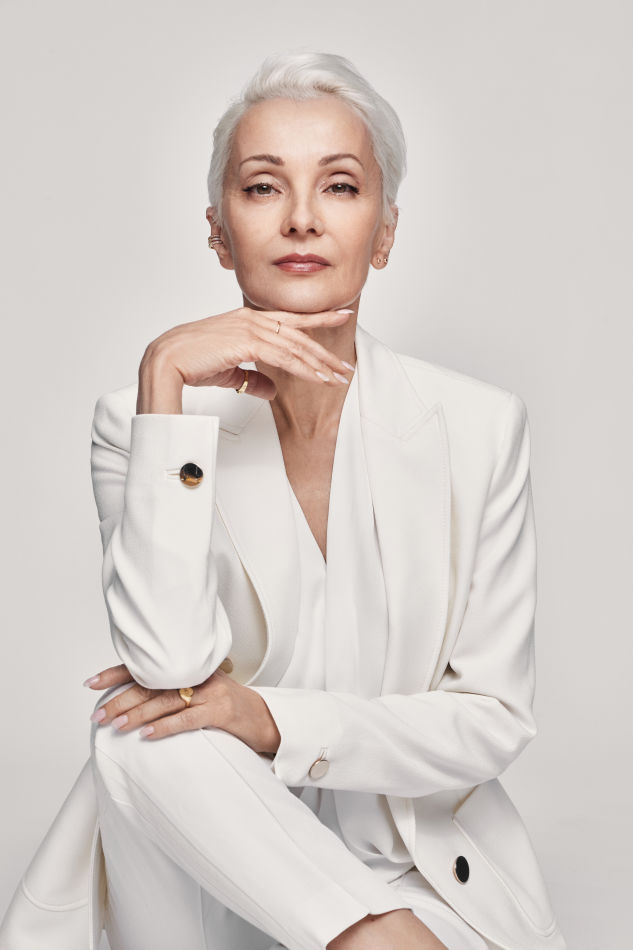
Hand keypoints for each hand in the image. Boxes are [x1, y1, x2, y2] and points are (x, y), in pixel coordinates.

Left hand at [85, 663, 280, 753]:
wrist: (266, 720)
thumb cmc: (229, 710)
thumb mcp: (200, 694)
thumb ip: (173, 692)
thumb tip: (132, 704)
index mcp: (189, 668)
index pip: (147, 666)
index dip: (117, 673)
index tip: (91, 683)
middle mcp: (198, 675)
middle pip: (152, 684)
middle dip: (121, 699)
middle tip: (98, 714)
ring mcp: (211, 692)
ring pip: (166, 701)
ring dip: (137, 714)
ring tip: (115, 724)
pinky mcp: (221, 712)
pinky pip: (187, 719)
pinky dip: (165, 727)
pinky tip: (147, 735)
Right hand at [138, 304, 354, 407]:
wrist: (168, 361)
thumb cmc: (191, 364)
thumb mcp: (230, 372)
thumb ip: (253, 377)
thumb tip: (272, 390)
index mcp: (247, 319)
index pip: (290, 318)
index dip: (317, 318)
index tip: (340, 315)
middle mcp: (252, 319)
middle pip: (299, 334)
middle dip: (326, 350)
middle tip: (346, 365)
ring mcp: (251, 328)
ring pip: (296, 347)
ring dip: (320, 364)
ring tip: (339, 377)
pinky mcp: (248, 342)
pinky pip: (285, 357)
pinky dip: (305, 369)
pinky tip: (319, 378)